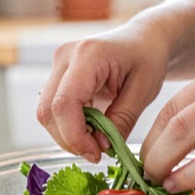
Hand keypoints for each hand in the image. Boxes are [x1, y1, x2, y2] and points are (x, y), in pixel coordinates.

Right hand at [36, 27, 169, 162]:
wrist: (144, 39)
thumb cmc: (147, 58)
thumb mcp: (144, 91)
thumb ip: (121, 120)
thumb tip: (100, 147)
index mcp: (87, 55)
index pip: (63, 104)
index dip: (74, 136)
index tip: (96, 154)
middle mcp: (64, 56)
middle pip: (48, 111)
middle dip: (69, 139)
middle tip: (97, 152)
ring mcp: (57, 65)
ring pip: (46, 112)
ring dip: (68, 133)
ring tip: (97, 138)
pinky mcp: (57, 75)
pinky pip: (53, 108)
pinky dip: (69, 124)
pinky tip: (91, 126)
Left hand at [141, 58, 194, 190]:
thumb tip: (193, 143)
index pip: (172, 106)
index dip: (153, 136)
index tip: (147, 158)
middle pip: (172, 122)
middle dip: (152, 153)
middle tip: (146, 176)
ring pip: (184, 138)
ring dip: (164, 165)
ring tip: (158, 184)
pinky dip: (190, 174)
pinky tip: (181, 185)